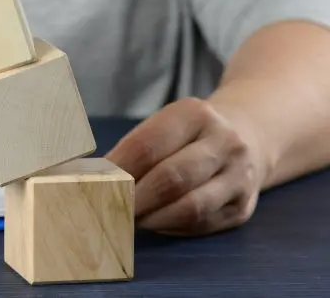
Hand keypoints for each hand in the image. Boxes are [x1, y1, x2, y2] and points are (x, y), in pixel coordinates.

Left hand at [105, 97, 270, 235]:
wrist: (248, 135)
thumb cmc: (188, 134)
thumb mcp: (165, 125)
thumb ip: (134, 149)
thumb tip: (94, 179)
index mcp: (194, 114)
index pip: (147, 146)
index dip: (118, 170)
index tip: (92, 185)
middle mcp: (224, 142)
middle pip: (170, 178)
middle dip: (133, 199)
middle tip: (107, 209)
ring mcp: (238, 176)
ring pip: (190, 207)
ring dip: (152, 219)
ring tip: (128, 220)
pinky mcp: (242, 207)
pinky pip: (201, 224)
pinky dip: (170, 227)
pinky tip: (153, 223)